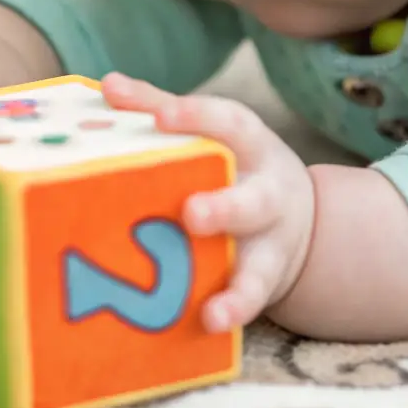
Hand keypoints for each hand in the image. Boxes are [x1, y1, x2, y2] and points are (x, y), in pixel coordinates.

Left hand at [101, 72, 314, 332]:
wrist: (298, 218)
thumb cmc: (233, 164)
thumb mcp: (212, 131)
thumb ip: (160, 108)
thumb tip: (108, 85)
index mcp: (249, 146)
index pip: (227, 123)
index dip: (196, 117)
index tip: (161, 116)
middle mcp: (266, 193)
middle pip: (252, 200)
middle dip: (224, 209)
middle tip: (190, 214)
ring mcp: (269, 243)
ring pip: (259, 263)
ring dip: (236, 284)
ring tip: (212, 307)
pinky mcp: (263, 281)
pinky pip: (251, 300)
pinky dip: (233, 311)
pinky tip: (210, 322)